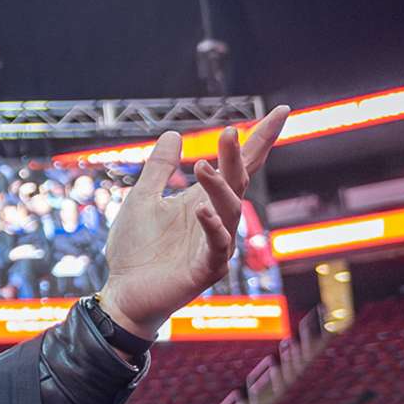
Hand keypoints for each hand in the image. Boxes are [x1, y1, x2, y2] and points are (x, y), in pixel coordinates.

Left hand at [99, 107, 289, 337]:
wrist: (123, 292)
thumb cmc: (136, 250)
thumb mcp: (142, 199)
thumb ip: (158, 169)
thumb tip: (174, 133)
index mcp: (204, 200)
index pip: (239, 166)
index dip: (260, 139)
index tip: (280, 110)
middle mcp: (217, 219)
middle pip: (236, 182)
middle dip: (235, 157)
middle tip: (228, 132)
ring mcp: (215, 245)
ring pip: (229, 210)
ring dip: (218, 187)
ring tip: (201, 166)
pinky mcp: (206, 269)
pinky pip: (217, 246)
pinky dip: (212, 226)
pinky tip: (202, 210)